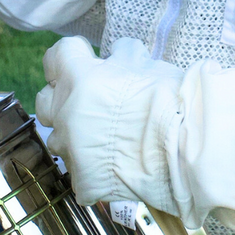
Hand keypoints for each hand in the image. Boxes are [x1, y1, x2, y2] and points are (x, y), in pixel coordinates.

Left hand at [35, 37, 186, 213]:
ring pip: (60, 139)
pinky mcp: (83, 180)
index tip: (88, 57)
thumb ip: (125, 60)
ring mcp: (71, 149)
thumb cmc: (173, 102)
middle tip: (91, 99)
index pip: (57, 56)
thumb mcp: (150, 67)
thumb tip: (120, 54)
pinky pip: (80, 172)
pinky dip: (95, 169)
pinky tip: (117, 167)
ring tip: (105, 138)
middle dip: (64, 97)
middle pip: (46, 99)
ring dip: (76, 134)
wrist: (188, 150)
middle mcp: (66, 112)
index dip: (74, 55)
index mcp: (79, 78)